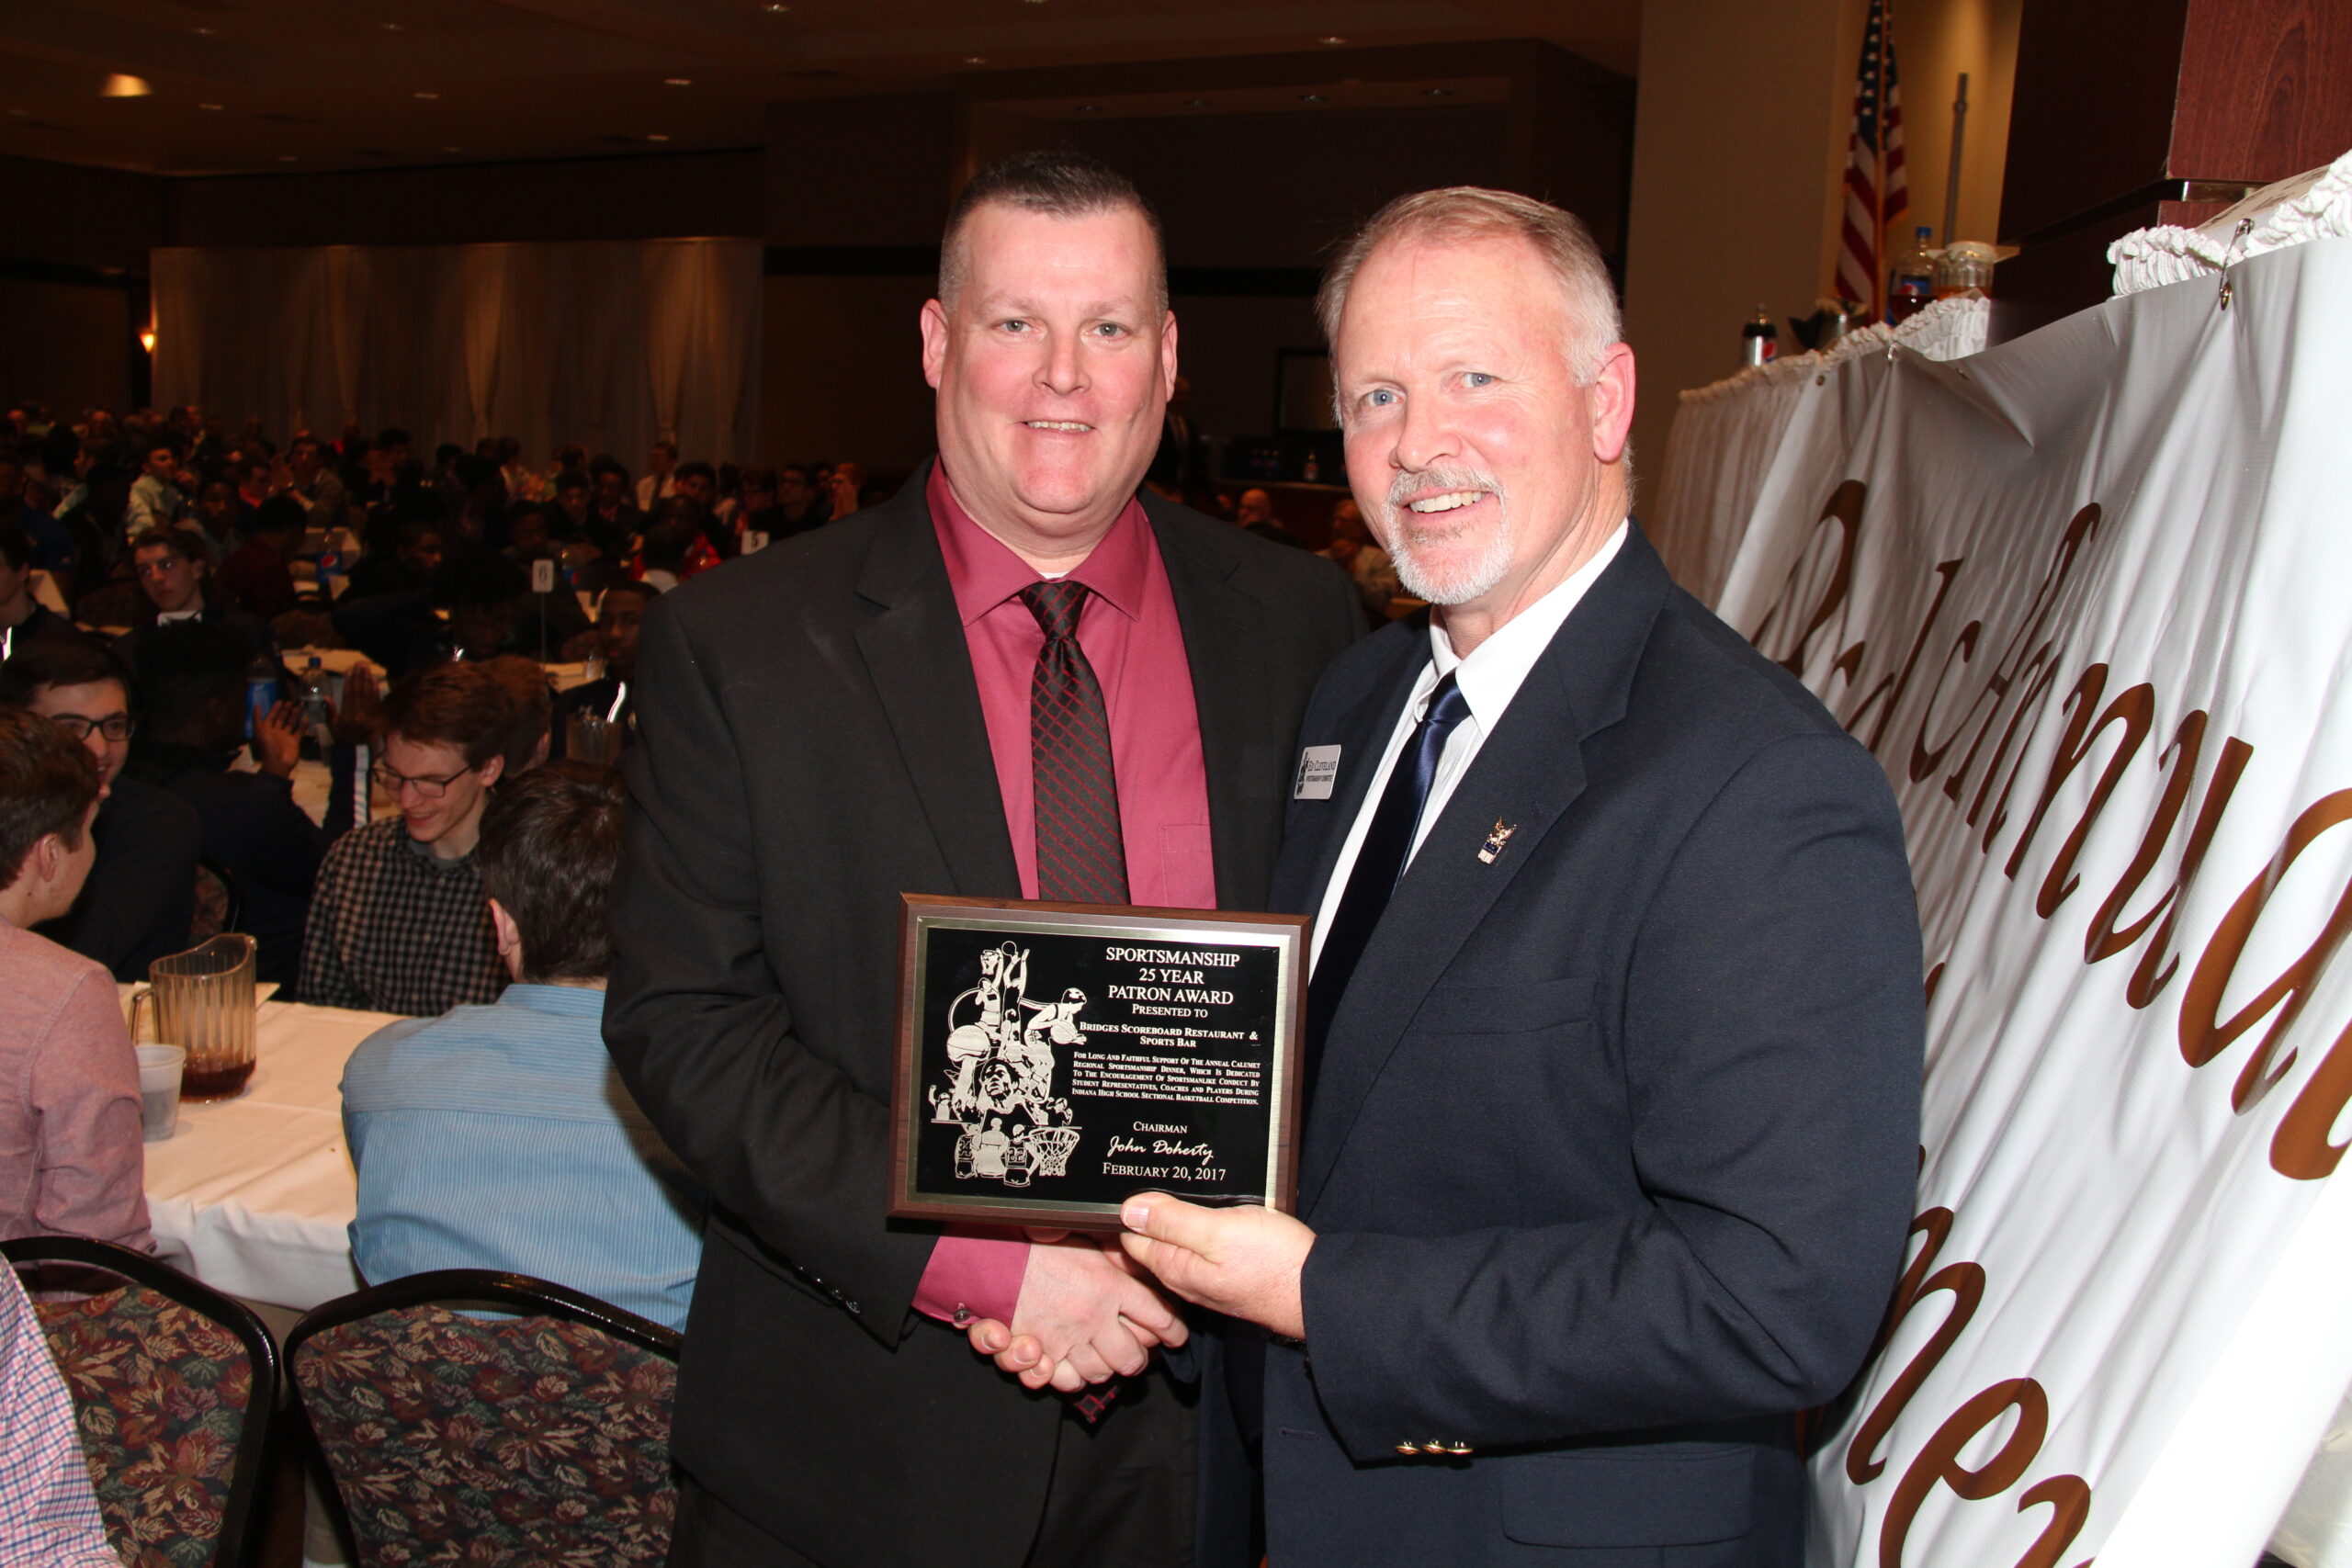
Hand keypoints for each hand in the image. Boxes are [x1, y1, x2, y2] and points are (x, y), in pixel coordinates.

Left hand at [254, 699, 302, 777]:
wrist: (278, 764)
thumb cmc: (267, 748)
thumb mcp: (259, 732)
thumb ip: (257, 719)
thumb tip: (256, 705)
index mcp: (267, 730)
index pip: (270, 717)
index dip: (274, 709)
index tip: (280, 701)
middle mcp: (276, 732)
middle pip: (281, 719)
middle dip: (285, 710)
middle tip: (291, 702)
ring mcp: (286, 737)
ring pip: (291, 723)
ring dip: (294, 715)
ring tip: (299, 707)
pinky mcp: (294, 742)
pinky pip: (299, 732)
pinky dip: (303, 726)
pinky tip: (306, 719)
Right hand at [329, 662, 380, 745]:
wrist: (358, 749)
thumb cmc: (342, 735)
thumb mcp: (333, 725)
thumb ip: (329, 711)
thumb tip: (326, 697)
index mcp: (347, 716)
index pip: (348, 695)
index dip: (349, 682)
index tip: (350, 670)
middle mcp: (358, 714)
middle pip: (359, 692)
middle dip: (359, 677)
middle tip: (360, 664)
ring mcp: (369, 715)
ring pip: (368, 694)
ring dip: (368, 680)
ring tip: (367, 668)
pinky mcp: (377, 716)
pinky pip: (376, 701)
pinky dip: (376, 690)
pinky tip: (374, 680)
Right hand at [963, 1231, 1185, 1392]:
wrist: (989, 1257)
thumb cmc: (1033, 1245)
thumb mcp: (1083, 1240)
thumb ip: (1112, 1255)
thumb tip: (1137, 1253)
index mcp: (1109, 1285)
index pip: (1159, 1316)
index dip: (1173, 1330)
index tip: (1176, 1335)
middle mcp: (1094, 1318)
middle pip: (1133, 1358)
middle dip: (1138, 1358)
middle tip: (1137, 1351)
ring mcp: (1068, 1341)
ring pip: (1102, 1374)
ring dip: (1104, 1368)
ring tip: (1102, 1357)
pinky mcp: (1041, 1356)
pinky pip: (1066, 1382)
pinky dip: (1070, 1378)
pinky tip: (1070, 1364)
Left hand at [1118, 1194, 1312, 1339]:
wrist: (1316, 1291)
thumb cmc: (1274, 1262)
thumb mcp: (1218, 1230)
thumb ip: (1172, 1220)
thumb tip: (1128, 1209)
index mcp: (1173, 1266)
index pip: (1127, 1239)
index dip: (1121, 1210)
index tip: (1121, 1183)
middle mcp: (1184, 1277)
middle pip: (1149, 1241)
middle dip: (1143, 1213)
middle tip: (1142, 1177)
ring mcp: (1206, 1277)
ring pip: (1176, 1242)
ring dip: (1170, 1218)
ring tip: (1169, 1186)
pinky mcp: (1227, 1272)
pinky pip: (1200, 1247)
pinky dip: (1195, 1227)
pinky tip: (1204, 1210)